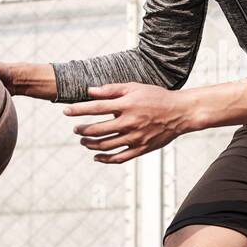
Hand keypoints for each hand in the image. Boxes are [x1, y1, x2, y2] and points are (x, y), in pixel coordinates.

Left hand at [65, 82, 193, 163]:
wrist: (180, 113)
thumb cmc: (157, 97)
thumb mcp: (135, 87)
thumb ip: (112, 89)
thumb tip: (90, 91)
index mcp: (127, 105)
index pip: (96, 108)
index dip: (78, 110)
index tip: (66, 112)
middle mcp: (130, 122)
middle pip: (97, 129)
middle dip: (82, 130)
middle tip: (76, 129)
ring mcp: (135, 138)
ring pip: (106, 146)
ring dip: (90, 144)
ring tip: (84, 141)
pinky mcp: (141, 149)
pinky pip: (119, 158)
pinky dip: (105, 159)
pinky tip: (96, 156)